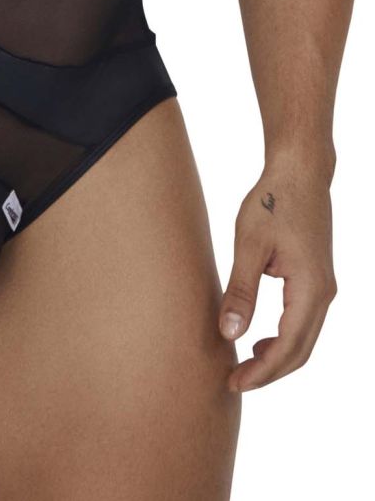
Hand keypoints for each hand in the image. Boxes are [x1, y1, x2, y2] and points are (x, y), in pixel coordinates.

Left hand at [219, 158, 336, 391]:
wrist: (300, 171)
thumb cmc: (272, 201)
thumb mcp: (249, 245)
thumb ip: (241, 291)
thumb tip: (229, 333)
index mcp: (310, 288)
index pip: (287, 346)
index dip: (262, 370)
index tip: (234, 382)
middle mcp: (324, 293)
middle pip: (300, 351)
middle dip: (269, 371)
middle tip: (234, 381)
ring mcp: (324, 287)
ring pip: (304, 338)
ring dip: (277, 357)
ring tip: (244, 365)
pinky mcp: (317, 279)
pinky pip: (304, 321)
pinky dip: (284, 338)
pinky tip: (259, 338)